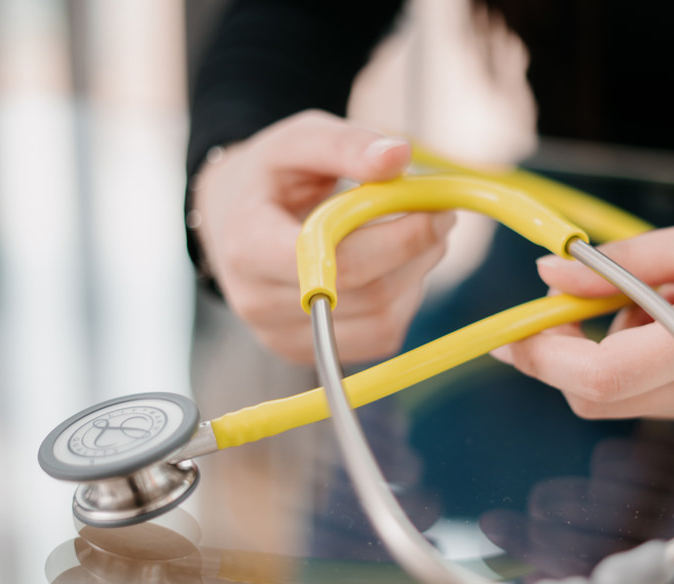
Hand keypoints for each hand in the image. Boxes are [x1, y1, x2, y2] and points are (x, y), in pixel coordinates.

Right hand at [190, 110, 454, 362]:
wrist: (233, 218)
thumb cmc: (270, 177)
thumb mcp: (299, 140)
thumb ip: (346, 144)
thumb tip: (399, 155)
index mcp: (247, 245)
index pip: (332, 260)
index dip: (396, 239)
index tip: (434, 208)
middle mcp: (258, 301)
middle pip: (365, 292)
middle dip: (416, 252)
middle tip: (440, 216)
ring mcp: (282, 335)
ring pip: (381, 320)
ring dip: (416, 276)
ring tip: (416, 236)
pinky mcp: (309, 353)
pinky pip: (380, 337)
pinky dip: (402, 300)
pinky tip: (395, 268)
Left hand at [491, 206, 673, 427]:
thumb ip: (627, 261)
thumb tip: (552, 272)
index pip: (600, 378)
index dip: (544, 357)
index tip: (517, 328)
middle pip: (598, 401)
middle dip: (567, 355)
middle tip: (588, 295)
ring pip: (625, 402)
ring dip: (611, 353)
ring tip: (666, 295)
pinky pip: (660, 399)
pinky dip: (645, 362)